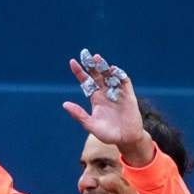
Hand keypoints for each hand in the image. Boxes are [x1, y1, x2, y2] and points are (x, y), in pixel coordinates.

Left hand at [62, 51, 152, 165]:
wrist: (126, 139)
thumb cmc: (108, 134)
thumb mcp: (91, 125)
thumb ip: (79, 115)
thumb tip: (64, 104)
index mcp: (95, 98)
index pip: (86, 81)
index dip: (79, 71)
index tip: (72, 62)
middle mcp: (105, 93)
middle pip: (97, 75)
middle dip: (92, 65)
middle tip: (86, 54)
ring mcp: (117, 93)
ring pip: (109, 76)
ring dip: (104, 67)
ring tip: (98, 59)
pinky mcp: (128, 95)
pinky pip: (124, 82)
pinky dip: (120, 75)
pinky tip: (113, 71)